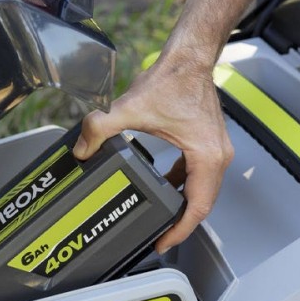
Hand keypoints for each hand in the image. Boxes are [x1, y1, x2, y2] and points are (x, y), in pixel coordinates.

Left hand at [73, 49, 233, 253]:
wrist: (189, 58)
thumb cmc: (174, 79)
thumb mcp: (130, 109)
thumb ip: (100, 129)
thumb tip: (82, 149)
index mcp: (206, 156)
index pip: (197, 207)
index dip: (180, 231)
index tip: (163, 242)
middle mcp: (217, 157)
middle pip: (202, 204)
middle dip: (180, 223)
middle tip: (159, 237)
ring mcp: (215, 150)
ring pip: (202, 190)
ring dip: (182, 204)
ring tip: (161, 216)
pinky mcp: (207, 143)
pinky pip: (197, 175)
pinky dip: (183, 185)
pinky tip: (166, 184)